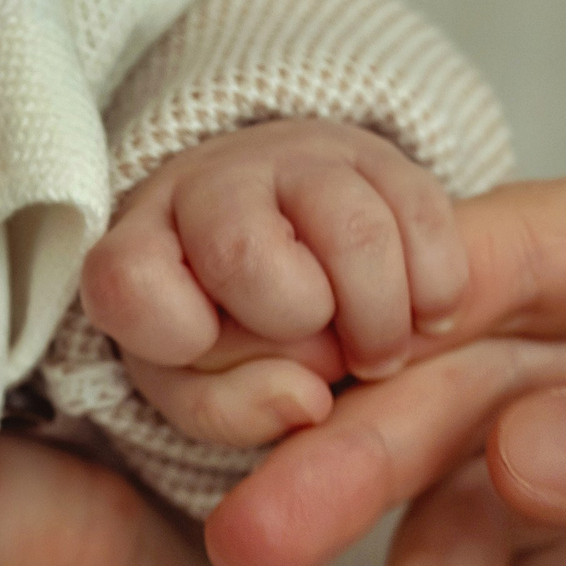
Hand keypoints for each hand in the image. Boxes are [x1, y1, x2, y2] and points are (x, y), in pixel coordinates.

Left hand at [81, 120, 469, 447]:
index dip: (172, 329)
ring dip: (380, 319)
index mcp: (141, 249)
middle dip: (295, 328)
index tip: (205, 345)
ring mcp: (297, 159)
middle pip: (243, 254)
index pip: (130, 281)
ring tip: (377, 352)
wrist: (288, 257)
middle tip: (317, 358)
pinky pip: (425, 217)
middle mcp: (210, 185)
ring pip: (353, 233)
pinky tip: (420, 315)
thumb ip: (230, 411)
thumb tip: (306, 399)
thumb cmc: (228, 334)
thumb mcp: (203, 392)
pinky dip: (436, 290)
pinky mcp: (378, 154)